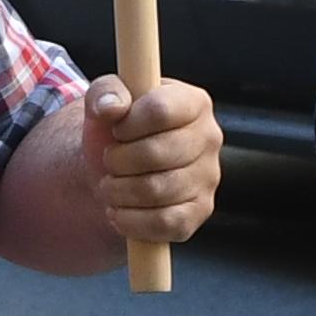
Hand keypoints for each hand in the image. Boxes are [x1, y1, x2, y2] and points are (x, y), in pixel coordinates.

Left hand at [86, 73, 221, 247]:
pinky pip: (165, 223)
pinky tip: (118, 211)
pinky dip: (131, 220)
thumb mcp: (107, 99)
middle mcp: (210, 137)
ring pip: (157, 191)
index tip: (116, 129)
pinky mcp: (200, 211)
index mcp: (193, 101)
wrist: (119, 167)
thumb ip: (105, 92)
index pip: (160, 111)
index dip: (127, 124)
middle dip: (118, 161)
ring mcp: (209, 177)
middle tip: (108, 161)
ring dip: (118, 192)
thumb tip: (111, 107)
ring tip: (109, 185)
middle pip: (156, 154)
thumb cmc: (118, 128)